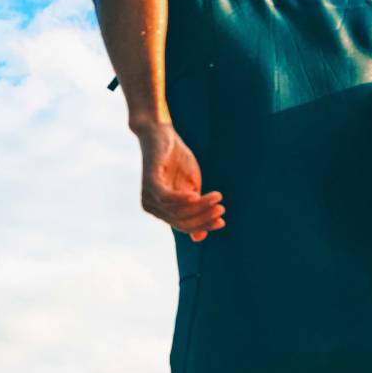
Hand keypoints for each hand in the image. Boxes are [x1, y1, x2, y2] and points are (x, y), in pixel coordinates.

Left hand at [133, 120, 223, 239]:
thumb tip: (199, 239)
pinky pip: (166, 197)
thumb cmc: (176, 160)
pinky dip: (182, 199)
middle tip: (221, 209)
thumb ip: (194, 210)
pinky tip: (196, 195)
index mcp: (162, 211)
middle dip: (203, 217)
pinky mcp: (150, 182)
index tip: (222, 221)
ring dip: (199, 206)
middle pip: (181, 222)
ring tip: (217, 198)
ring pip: (177, 211)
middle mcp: (153, 207)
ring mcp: (149, 196)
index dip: (203, 225)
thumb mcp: (191, 187)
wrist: (161, 134)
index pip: (184, 226)